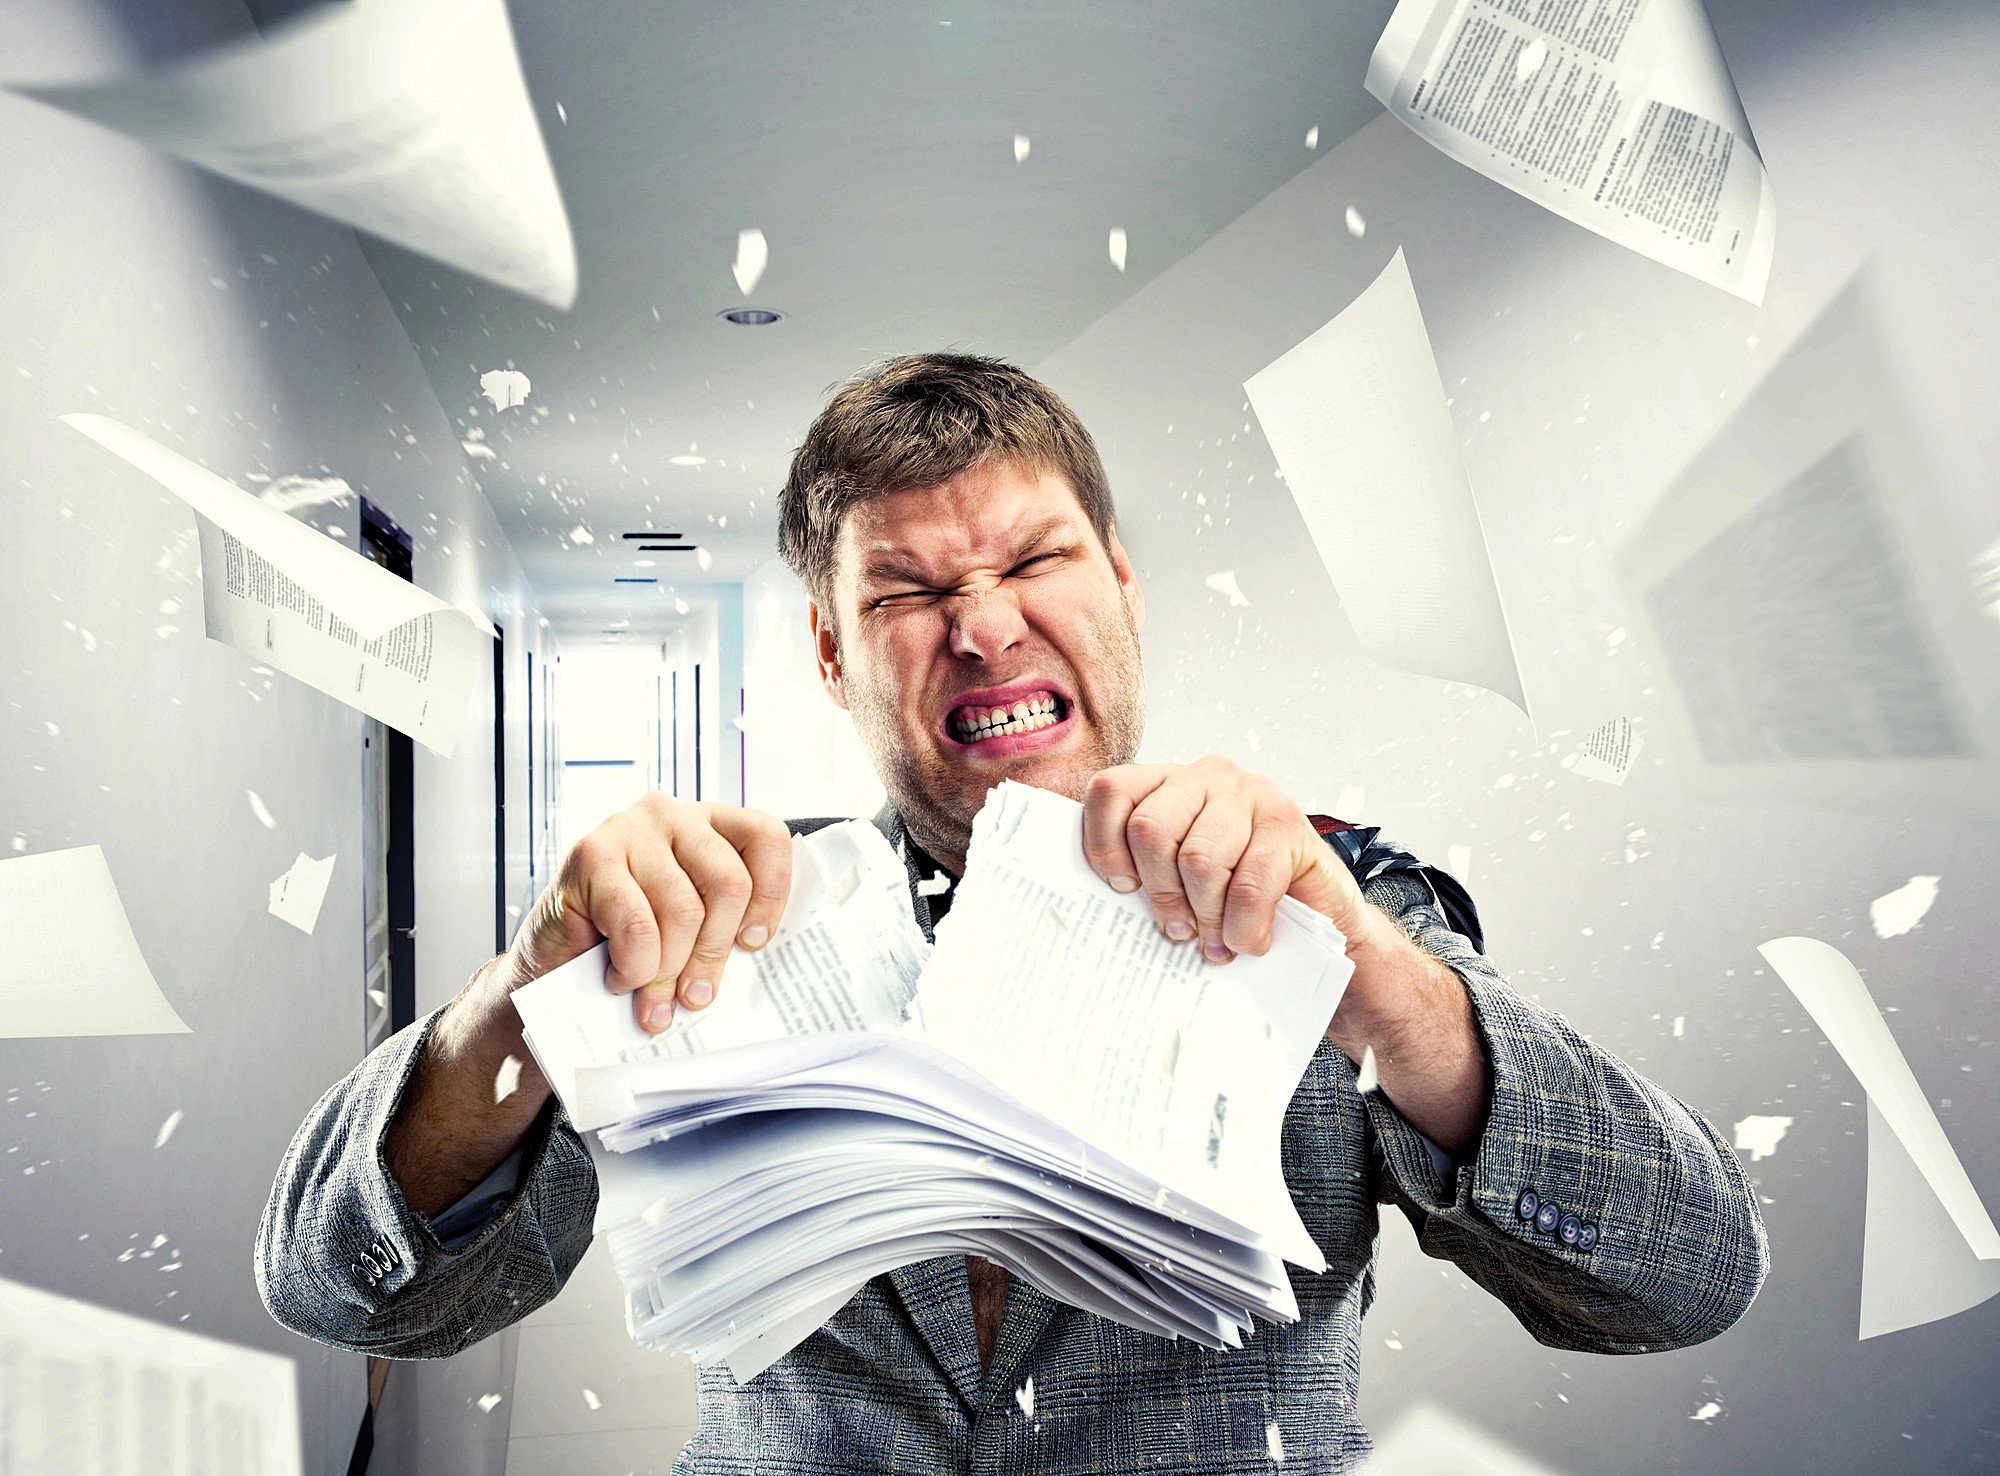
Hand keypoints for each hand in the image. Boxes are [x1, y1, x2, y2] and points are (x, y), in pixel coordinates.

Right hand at [501, 794, 792, 1032]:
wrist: (550, 963)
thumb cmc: (630, 945)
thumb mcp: (691, 932)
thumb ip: (722, 932)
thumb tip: (751, 965)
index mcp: (712, 826)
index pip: (767, 838)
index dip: (770, 896)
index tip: (752, 945)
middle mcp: (674, 816)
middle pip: (729, 882)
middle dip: (713, 952)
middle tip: (695, 996)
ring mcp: (630, 829)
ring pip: (683, 910)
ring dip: (669, 970)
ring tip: (653, 1000)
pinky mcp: (591, 855)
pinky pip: (637, 925)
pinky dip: (635, 966)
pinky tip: (620, 978)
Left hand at [1080, 756, 1378, 961]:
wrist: (1322, 915)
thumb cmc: (1238, 897)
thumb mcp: (1181, 877)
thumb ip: (1147, 872)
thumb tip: (1102, 901)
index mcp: (1168, 783)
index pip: (1111, 791)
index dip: (1104, 844)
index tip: (1120, 889)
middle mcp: (1207, 777)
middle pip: (1151, 829)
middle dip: (1159, 893)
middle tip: (1175, 931)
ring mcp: (1251, 794)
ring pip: (1198, 860)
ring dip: (1205, 916)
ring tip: (1214, 943)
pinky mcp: (1288, 824)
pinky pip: (1248, 886)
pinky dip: (1242, 927)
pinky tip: (1248, 941)